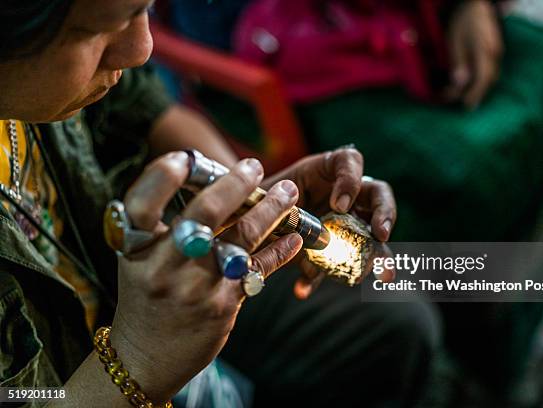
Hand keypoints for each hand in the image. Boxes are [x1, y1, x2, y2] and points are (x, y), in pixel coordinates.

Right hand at [109, 153, 302, 402]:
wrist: (145, 358)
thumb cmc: (146, 297)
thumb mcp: (140, 262)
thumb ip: (162, 228)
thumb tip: (209, 183)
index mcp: (134, 251)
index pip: (142, 204)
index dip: (163, 176)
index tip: (188, 157)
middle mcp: (163, 268)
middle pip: (203, 215)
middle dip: (235, 184)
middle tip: (254, 166)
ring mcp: (195, 289)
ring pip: (241, 238)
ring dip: (270, 210)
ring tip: (289, 191)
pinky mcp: (223, 306)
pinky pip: (258, 269)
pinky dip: (280, 250)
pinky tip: (295, 237)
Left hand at [263, 147, 396, 297]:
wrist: (244, 222)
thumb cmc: (256, 197)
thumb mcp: (263, 193)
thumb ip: (272, 202)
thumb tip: (282, 218)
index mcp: (326, 171)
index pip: (351, 162)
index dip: (350, 180)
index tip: (339, 205)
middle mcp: (342, 194)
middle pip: (378, 195)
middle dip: (385, 214)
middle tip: (381, 235)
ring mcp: (343, 223)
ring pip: (372, 235)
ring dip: (379, 255)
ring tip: (383, 275)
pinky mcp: (329, 251)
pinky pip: (332, 267)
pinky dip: (316, 278)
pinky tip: (301, 288)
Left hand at [444, 0, 503, 108]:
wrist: (476, 4)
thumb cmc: (463, 21)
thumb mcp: (455, 41)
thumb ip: (458, 62)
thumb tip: (460, 83)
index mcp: (485, 51)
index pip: (482, 79)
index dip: (474, 94)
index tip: (466, 105)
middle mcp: (495, 53)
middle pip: (489, 80)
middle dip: (477, 95)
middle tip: (465, 106)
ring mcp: (497, 52)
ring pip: (491, 76)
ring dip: (480, 89)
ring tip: (467, 98)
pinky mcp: (495, 51)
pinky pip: (491, 70)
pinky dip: (482, 80)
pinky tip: (473, 84)